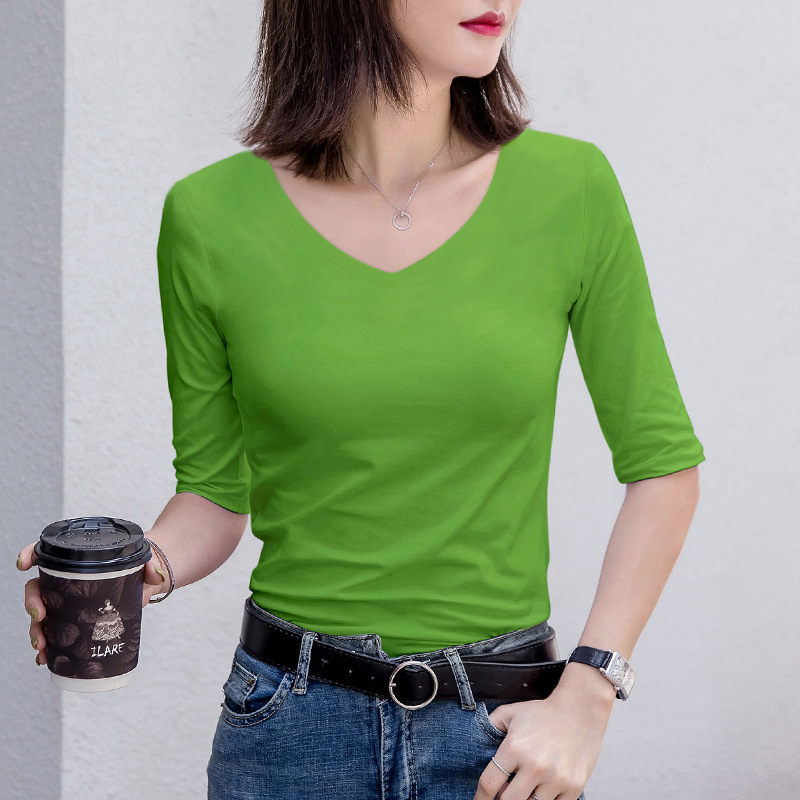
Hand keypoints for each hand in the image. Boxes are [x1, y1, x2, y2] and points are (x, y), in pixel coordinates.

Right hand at [16, 539, 167, 666]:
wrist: (144, 584)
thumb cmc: (137, 567)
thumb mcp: (143, 560)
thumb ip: (149, 565)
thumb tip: (155, 575)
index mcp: (78, 560)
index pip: (47, 552)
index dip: (29, 554)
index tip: (23, 564)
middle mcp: (66, 580)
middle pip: (37, 588)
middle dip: (32, 602)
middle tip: (40, 615)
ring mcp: (67, 602)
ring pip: (41, 614)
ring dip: (36, 629)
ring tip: (41, 644)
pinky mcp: (75, 620)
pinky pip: (53, 632)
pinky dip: (47, 646)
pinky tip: (45, 657)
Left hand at [472, 665, 615, 799]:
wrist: (580, 710)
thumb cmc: (543, 713)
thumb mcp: (511, 712)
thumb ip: (490, 725)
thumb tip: (475, 741)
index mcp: (515, 748)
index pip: (489, 783)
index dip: (480, 797)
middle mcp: (535, 766)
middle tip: (502, 796)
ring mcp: (556, 778)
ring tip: (525, 789)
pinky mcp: (574, 786)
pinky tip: (542, 792)